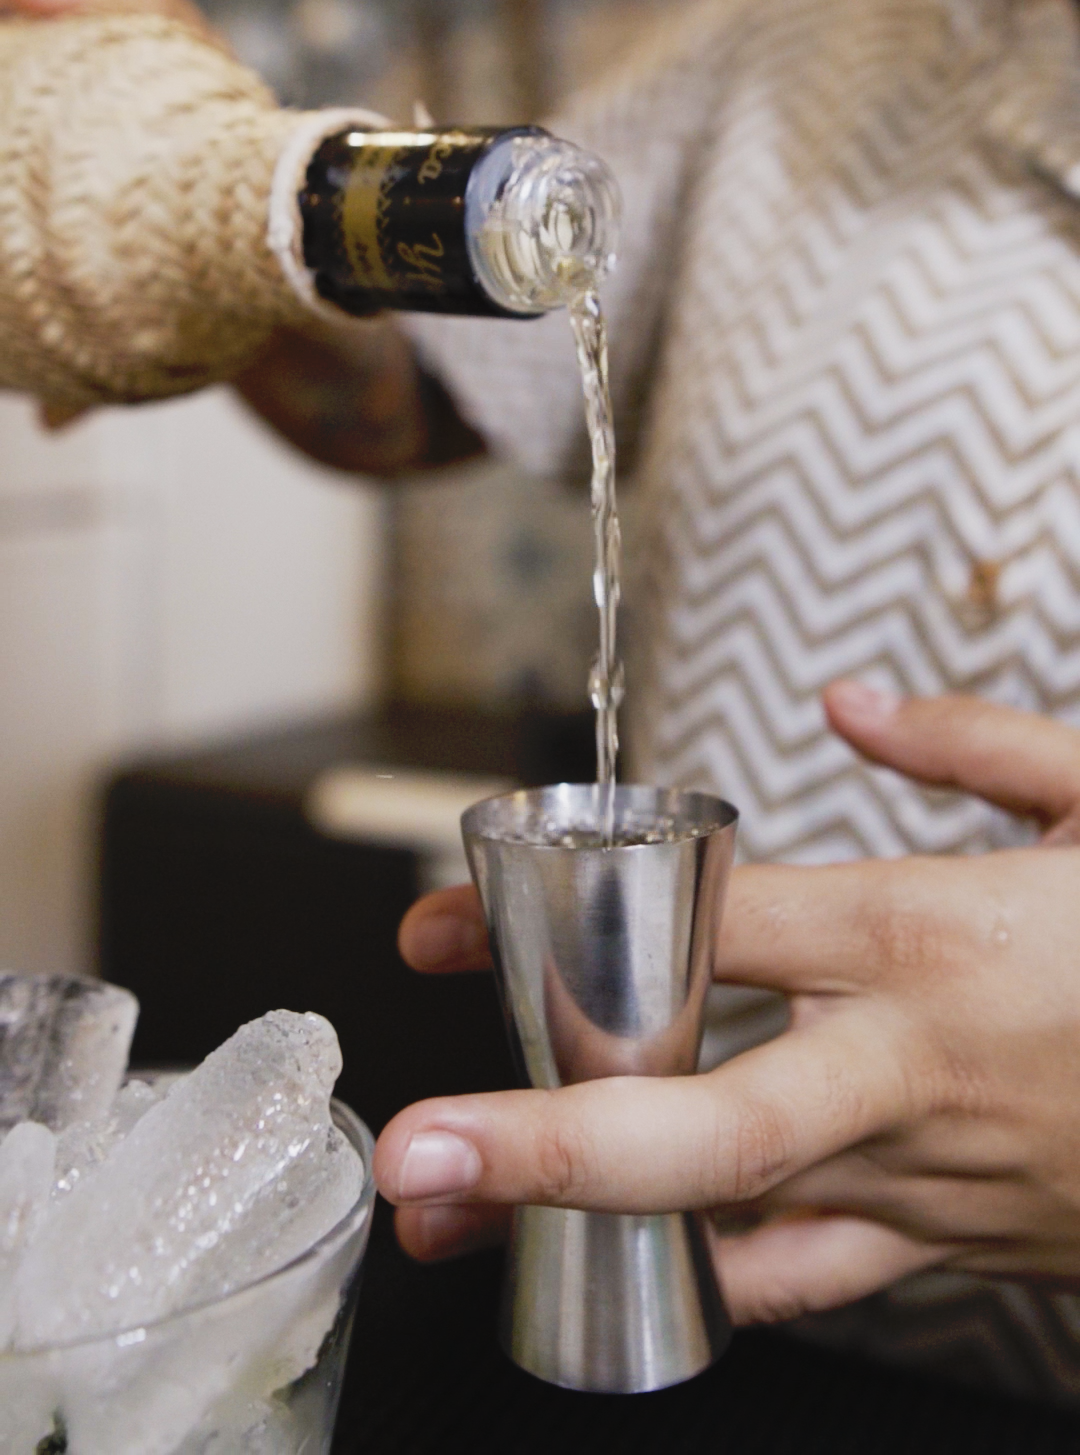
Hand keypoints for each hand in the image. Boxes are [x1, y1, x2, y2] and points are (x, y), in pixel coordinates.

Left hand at [374, 683, 1079, 1323]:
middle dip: (546, 1142)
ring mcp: (935, 1176)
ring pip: (739, 1218)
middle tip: (416, 1153)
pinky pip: (817, 1272)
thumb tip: (848, 705)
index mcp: (934, 934)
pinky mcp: (962, 1241)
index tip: (434, 923)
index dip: (560, 923)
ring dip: (584, 1223)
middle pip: (709, 1122)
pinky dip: (715, 1269)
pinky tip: (619, 1260)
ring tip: (452, 1227)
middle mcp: (914, 1068)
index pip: (712, 926)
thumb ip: (971, 745)